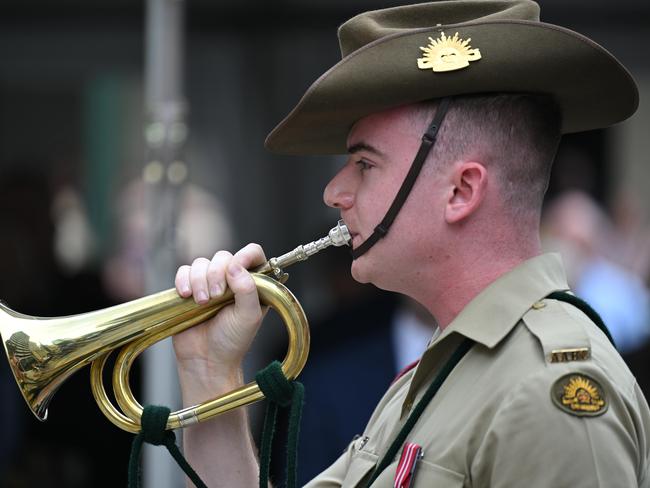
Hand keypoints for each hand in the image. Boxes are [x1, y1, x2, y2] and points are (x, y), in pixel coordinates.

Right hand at [173, 244, 266, 398]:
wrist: (206, 360)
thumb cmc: (232, 341)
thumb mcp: (248, 317)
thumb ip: (247, 290)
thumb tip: (235, 266)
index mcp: (252, 283)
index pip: (253, 254)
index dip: (245, 255)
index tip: (236, 267)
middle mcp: (231, 280)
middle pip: (223, 256)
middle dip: (217, 274)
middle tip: (215, 297)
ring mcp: (209, 283)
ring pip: (201, 263)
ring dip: (199, 280)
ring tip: (201, 302)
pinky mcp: (189, 289)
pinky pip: (183, 271)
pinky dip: (183, 280)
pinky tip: (186, 295)